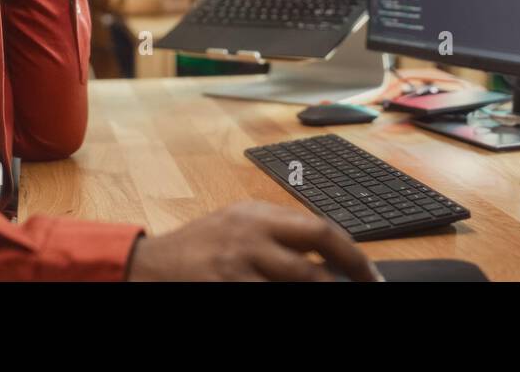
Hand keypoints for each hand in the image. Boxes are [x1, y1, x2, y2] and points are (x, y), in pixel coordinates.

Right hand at [126, 201, 379, 281]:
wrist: (150, 264)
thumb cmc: (202, 245)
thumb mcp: (240, 222)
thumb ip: (280, 231)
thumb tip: (330, 251)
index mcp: (259, 215)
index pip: (320, 230)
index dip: (352, 255)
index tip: (370, 276)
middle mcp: (249, 238)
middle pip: (310, 266)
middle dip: (344, 282)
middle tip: (366, 291)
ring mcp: (234, 268)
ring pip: (294, 287)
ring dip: (317, 295)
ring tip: (333, 298)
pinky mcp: (222, 288)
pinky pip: (266, 300)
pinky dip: (284, 302)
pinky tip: (294, 304)